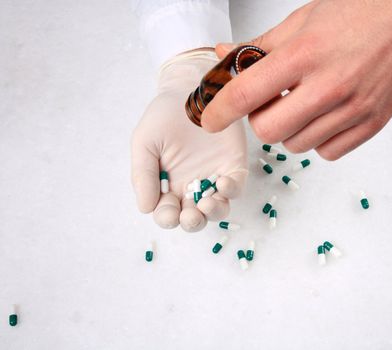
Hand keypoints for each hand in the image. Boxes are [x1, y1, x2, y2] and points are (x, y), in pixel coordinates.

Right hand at [131, 49, 247, 231]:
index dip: (167, 217)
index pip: (167, 213)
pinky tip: (222, 184)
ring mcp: (214, 177)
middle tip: (190, 215)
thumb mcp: (145, 142)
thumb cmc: (163, 116)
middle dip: (192, 222)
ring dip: (213, 213)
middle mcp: (192, 186)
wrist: (189, 88)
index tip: (168, 211)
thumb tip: (145, 208)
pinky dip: (230, 191)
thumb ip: (143, 174)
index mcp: (167, 185)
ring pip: (217, 208)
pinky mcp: (234, 165)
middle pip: (194, 217)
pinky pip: (236, 187)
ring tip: (206, 204)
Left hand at [201, 0, 391, 159]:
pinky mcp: (373, 124)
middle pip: (268, 131)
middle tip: (268, 102)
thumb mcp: (304, 19)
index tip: (209, 119)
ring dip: (288, 129)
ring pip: (296, 145)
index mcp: (305, 53)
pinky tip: (324, 116)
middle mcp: (329, 86)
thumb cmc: (363, 9)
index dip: (218, 112)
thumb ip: (260, 46)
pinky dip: (317, 139)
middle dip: (258, 120)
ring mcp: (354, 109)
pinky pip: (327, 152)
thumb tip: (225, 58)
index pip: (244, 95)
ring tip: (302, 104)